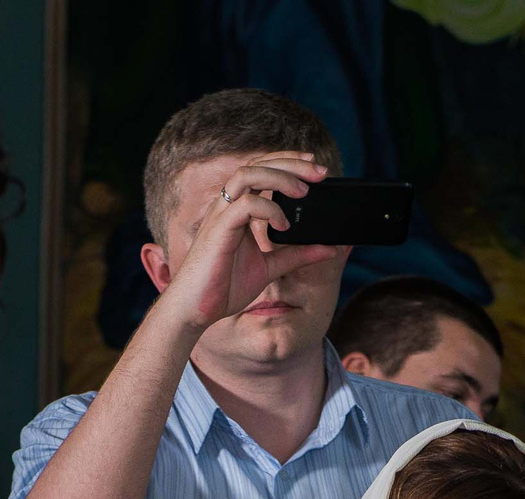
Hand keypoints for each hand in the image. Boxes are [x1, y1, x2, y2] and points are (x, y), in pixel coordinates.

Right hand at [155, 153, 338, 331]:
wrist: (196, 309)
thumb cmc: (224, 287)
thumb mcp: (270, 268)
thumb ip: (297, 255)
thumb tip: (329, 249)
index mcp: (238, 209)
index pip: (262, 170)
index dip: (288, 162)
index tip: (315, 167)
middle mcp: (228, 205)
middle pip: (258, 164)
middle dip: (292, 163)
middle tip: (320, 173)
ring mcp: (221, 214)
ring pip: (248, 174)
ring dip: (280, 177)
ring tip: (303, 193)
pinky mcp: (219, 229)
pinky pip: (245, 204)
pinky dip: (269, 208)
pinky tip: (283, 225)